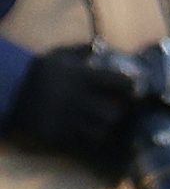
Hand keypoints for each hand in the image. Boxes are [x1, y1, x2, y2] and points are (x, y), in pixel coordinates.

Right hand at [1, 44, 139, 177]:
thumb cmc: (38, 72)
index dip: (133, 87)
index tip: (137, 90)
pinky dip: (90, 140)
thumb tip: (104, 45)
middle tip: (123, 111)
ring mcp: (66, 120)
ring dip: (106, 128)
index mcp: (83, 77)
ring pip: (100, 131)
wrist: (6, 93)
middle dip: (121, 113)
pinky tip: (92, 134)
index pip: (121, 83)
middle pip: (114, 113)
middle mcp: (78, 100)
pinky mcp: (56, 136)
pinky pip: (81, 143)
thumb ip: (83, 50)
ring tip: (106, 123)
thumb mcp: (58, 55)